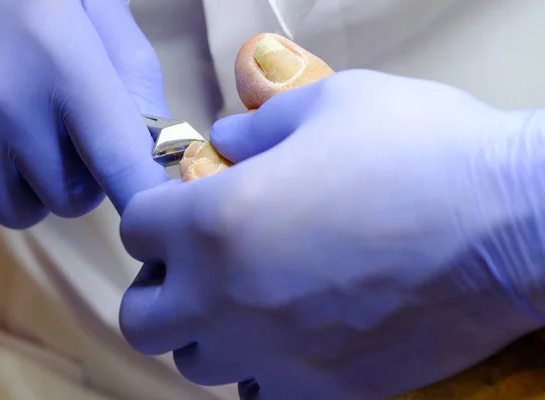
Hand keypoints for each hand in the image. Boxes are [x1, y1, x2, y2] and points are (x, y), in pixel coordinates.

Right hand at [0, 0, 168, 227]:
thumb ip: (134, 75)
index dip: (144, 195)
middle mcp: (2, 103)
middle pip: (69, 199)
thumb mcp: (96, 7)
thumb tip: (154, 144)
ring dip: (36, 188)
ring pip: (17, 209)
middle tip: (80, 141)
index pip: (119, 161)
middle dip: (86, 182)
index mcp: (62, 62)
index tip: (154, 205)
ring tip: (32, 140)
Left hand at [119, 35, 544, 398]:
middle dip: (159, 287)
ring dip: (206, 329)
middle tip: (197, 263)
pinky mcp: (325, 392)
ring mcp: (274, 355)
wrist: (509, 221)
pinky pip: (260, 393)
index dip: (154, 212)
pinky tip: (291, 337)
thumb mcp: (330, 103)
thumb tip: (227, 140)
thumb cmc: (419, 149)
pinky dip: (260, 368)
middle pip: (142, 319)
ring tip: (246, 300)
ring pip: (197, 363)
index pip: (134, 228)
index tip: (180, 206)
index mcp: (216, 222)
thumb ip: (259, 125)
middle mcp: (227, 299)